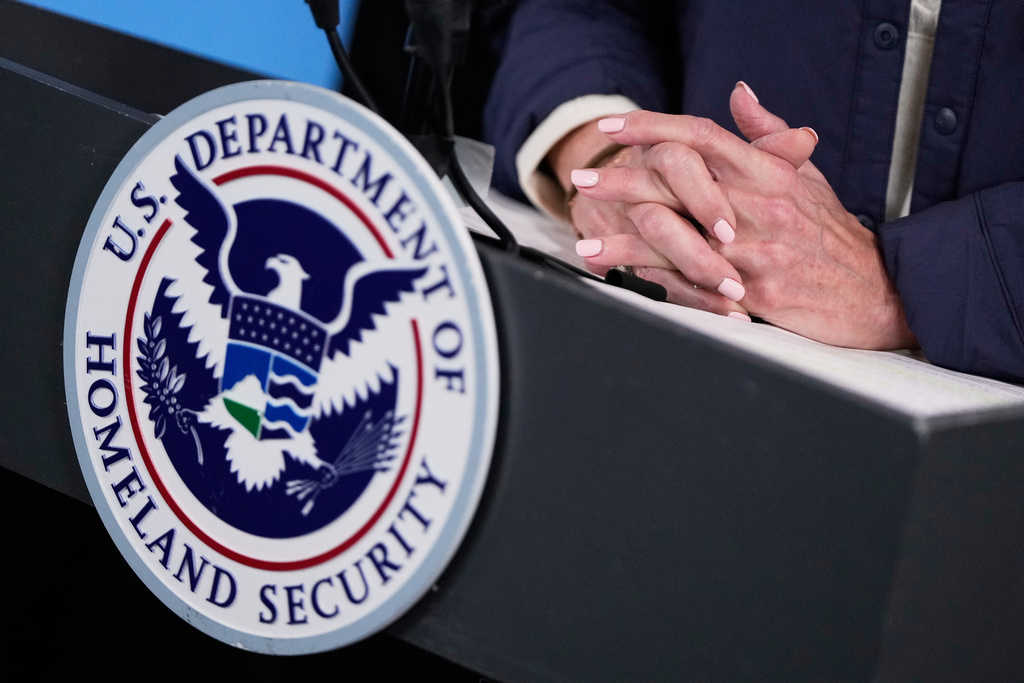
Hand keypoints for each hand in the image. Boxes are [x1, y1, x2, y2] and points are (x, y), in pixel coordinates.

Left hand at [573, 84, 916, 348]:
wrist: (875, 292)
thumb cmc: (834, 235)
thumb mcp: (808, 176)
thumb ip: (768, 135)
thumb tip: (739, 95)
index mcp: (770, 173)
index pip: (704, 137)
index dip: (655, 128)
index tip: (615, 128)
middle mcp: (759, 207)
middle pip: (681, 182)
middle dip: (625, 178)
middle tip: (584, 177)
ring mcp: (755, 251)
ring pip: (678, 235)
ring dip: (626, 237)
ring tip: (587, 237)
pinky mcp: (753, 293)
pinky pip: (693, 282)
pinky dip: (655, 278)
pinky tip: (624, 276)